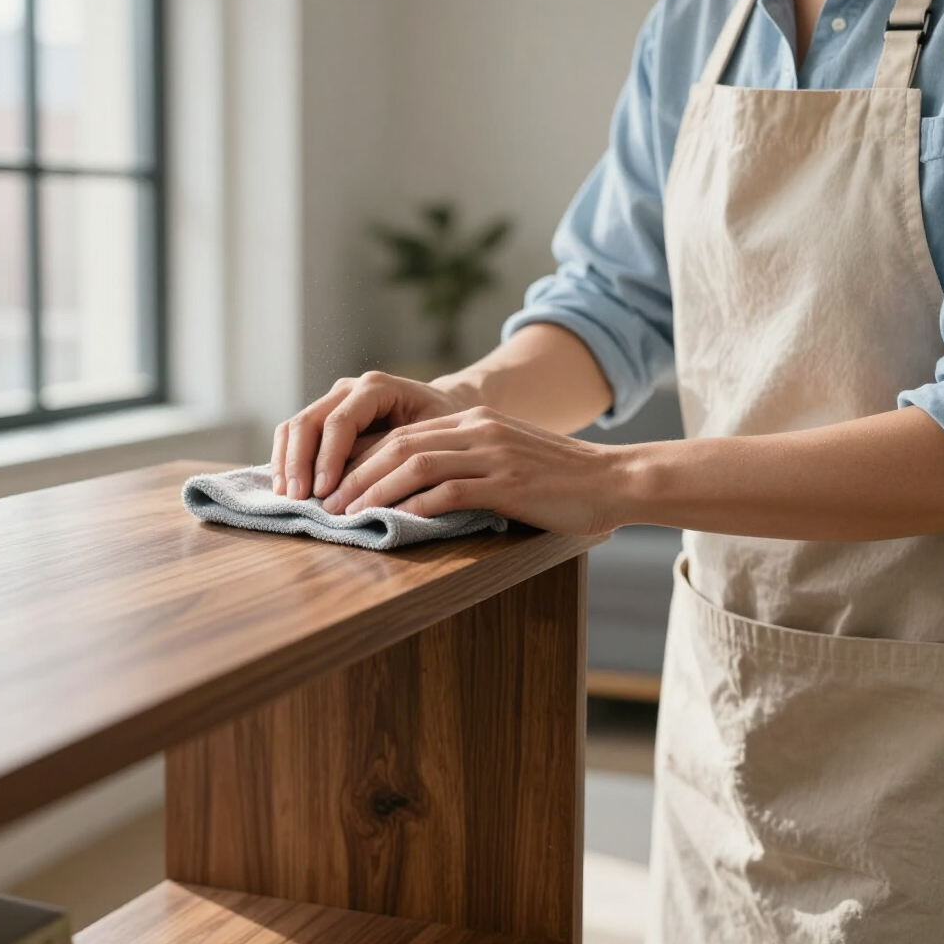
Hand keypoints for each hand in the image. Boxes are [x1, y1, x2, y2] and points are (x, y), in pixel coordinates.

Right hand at [270, 371, 475, 500]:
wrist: (441, 407)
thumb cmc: (441, 424)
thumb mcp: (431, 437)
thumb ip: (397, 455)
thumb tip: (366, 489)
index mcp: (376, 387)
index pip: (340, 422)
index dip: (328, 458)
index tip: (323, 491)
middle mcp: (348, 388)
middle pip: (309, 422)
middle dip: (300, 462)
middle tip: (298, 498)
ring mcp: (332, 400)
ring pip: (295, 426)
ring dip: (287, 462)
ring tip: (287, 496)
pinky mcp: (323, 416)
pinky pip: (294, 434)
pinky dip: (286, 459)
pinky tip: (285, 486)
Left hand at [322, 406, 629, 536]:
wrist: (615, 480)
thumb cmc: (563, 479)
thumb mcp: (511, 456)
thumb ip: (472, 461)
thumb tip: (427, 487)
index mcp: (476, 421)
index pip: (405, 434)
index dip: (365, 459)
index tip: (339, 483)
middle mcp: (479, 430)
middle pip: (400, 445)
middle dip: (356, 474)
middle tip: (329, 501)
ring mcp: (493, 454)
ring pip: (415, 464)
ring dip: (375, 491)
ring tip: (348, 514)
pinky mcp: (507, 483)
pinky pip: (448, 491)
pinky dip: (415, 506)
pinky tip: (394, 522)